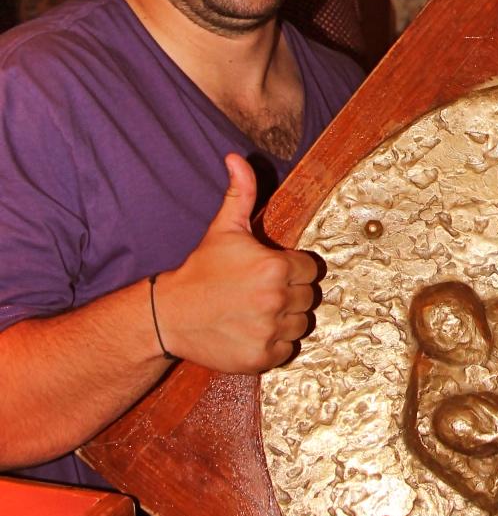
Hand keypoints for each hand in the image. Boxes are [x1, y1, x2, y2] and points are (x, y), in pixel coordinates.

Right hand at [152, 153, 319, 372]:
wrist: (168, 314)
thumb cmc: (200, 270)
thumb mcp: (223, 229)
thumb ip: (241, 194)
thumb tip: (236, 158)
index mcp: (276, 267)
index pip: (311, 270)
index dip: (292, 269)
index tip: (268, 273)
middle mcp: (277, 300)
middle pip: (308, 298)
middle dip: (289, 294)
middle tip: (258, 293)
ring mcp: (270, 331)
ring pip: (300, 325)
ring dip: (284, 320)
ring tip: (254, 311)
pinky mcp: (262, 357)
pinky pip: (287, 350)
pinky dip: (273, 344)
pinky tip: (251, 331)